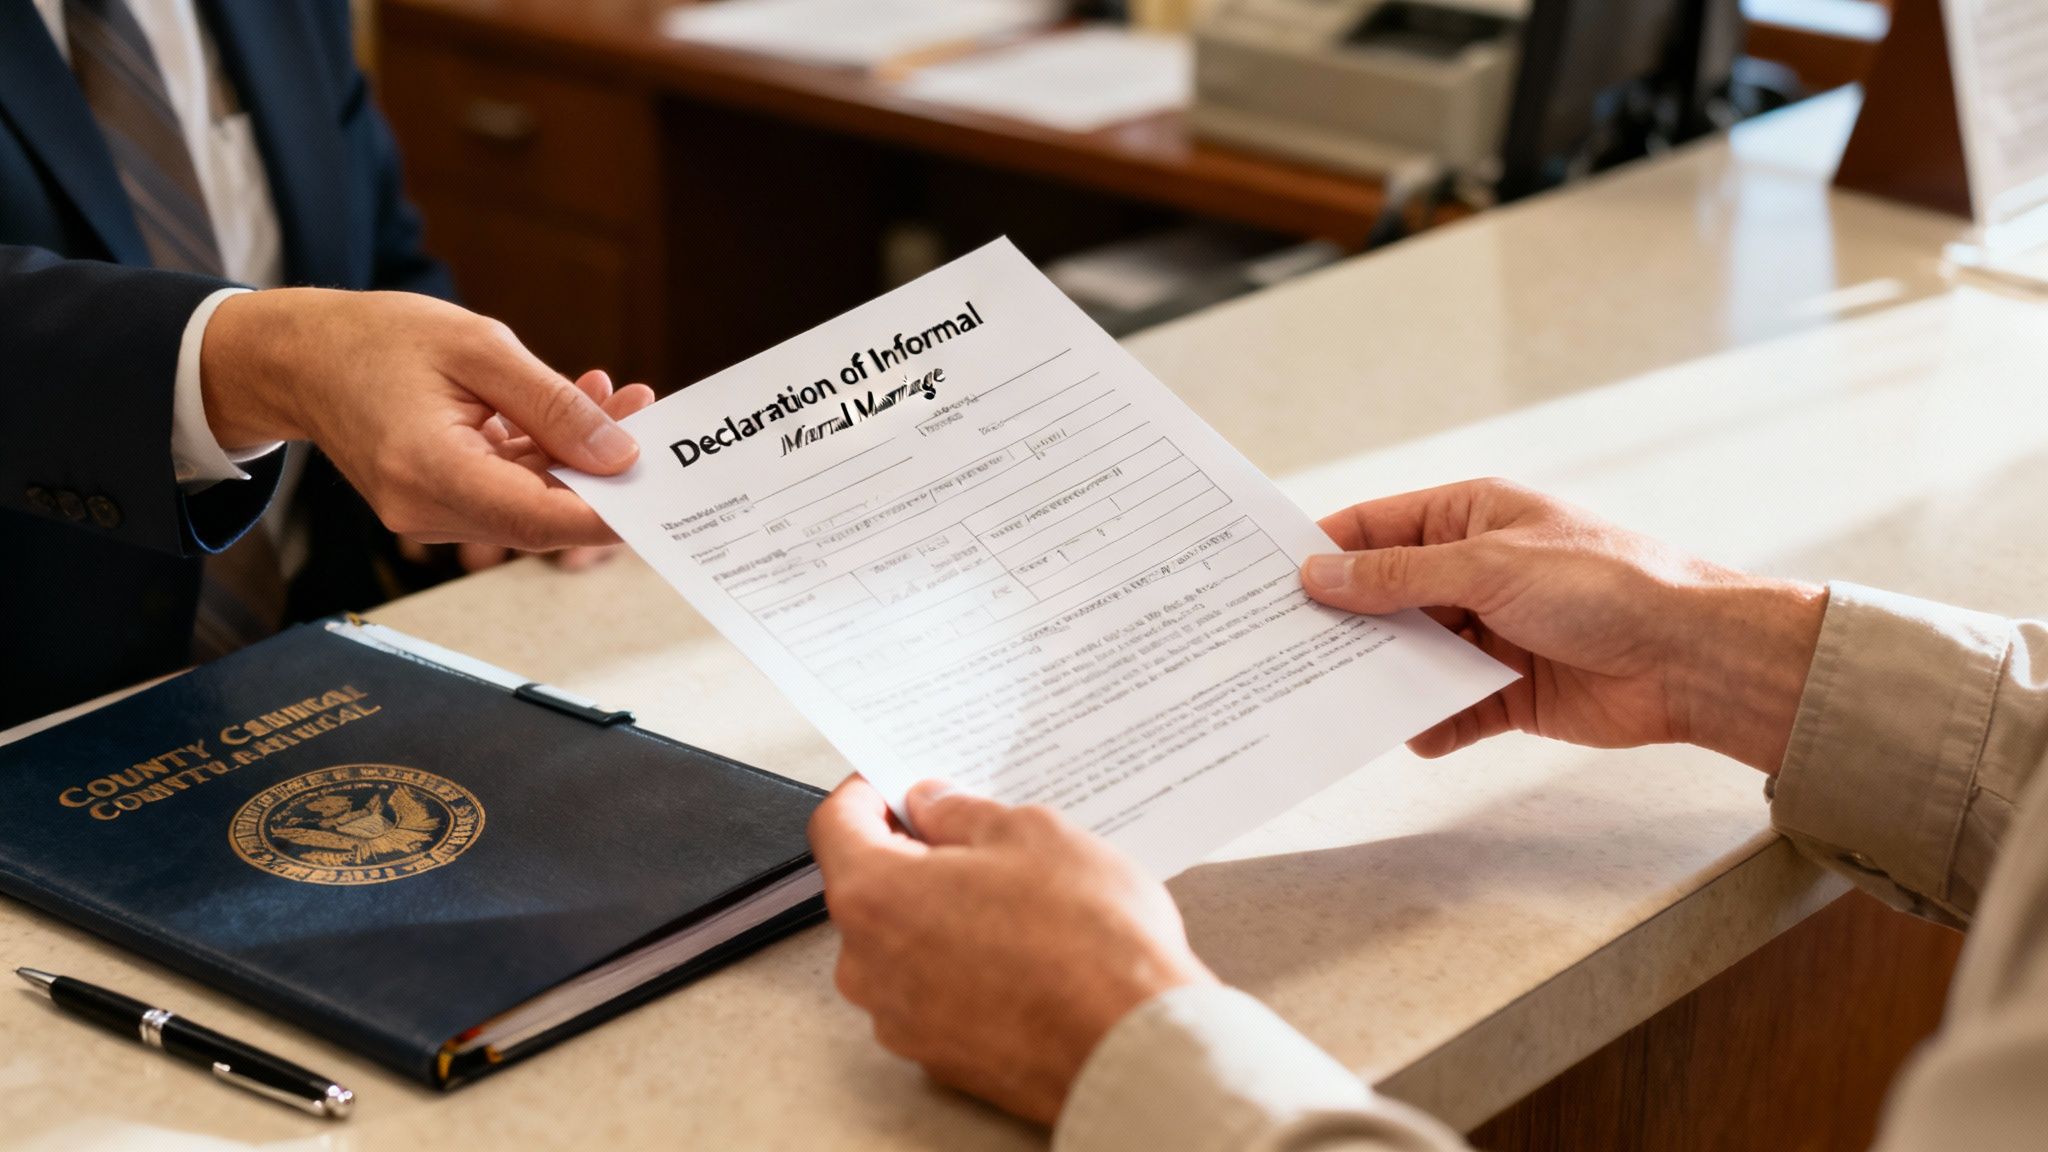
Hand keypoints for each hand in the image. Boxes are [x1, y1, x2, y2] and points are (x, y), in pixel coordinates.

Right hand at [199, 289, 656, 551]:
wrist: (300, 356)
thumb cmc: (378, 338)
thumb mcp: (478, 348)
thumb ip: (554, 405)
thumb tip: (620, 454)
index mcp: (429, 471)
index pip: (540, 518)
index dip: (611, 513)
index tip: (662, 490)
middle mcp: (426, 509)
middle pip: (543, 514)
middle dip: (606, 472)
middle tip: (652, 417)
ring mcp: (429, 513)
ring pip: (531, 502)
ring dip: (581, 456)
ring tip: (623, 398)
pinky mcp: (436, 503)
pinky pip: (508, 489)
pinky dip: (547, 454)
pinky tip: (581, 408)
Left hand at [809, 777, 1214, 1124]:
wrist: (1132, 1047)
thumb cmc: (1087, 942)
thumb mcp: (1030, 833)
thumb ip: (962, 813)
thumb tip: (932, 806)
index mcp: (875, 897)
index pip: (836, 825)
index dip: (868, 791)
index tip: (897, 782)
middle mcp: (868, 967)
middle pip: (870, 887)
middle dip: (916, 855)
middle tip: (978, 836)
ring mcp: (900, 1020)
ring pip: (904, 943)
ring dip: (944, 913)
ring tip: (1018, 899)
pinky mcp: (938, 1058)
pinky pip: (934, 991)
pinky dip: (964, 965)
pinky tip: (1025, 952)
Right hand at [1300, 479, 1826, 771]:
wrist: (1692, 658)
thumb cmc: (1605, 585)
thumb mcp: (1488, 567)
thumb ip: (1398, 575)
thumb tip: (1319, 574)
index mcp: (1469, 519)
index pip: (1374, 528)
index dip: (1322, 552)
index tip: (1266, 582)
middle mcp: (1472, 572)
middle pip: (1384, 596)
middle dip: (1342, 623)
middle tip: (1280, 649)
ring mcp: (1488, 632)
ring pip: (1411, 654)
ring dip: (1383, 676)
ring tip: (1332, 698)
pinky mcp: (1507, 690)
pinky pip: (1448, 707)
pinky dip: (1429, 721)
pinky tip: (1412, 734)